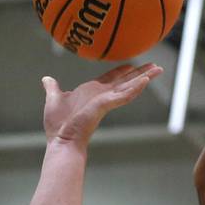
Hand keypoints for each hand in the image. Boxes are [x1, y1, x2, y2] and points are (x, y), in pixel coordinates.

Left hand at [43, 63, 162, 145]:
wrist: (61, 139)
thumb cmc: (57, 124)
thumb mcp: (54, 99)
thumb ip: (52, 88)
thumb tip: (46, 79)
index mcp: (92, 92)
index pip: (111, 78)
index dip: (122, 71)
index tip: (132, 64)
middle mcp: (101, 95)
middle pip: (126, 81)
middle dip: (140, 73)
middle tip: (156, 66)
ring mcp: (105, 100)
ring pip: (129, 86)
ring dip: (144, 77)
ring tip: (158, 70)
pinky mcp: (105, 105)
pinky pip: (123, 95)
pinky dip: (135, 88)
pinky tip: (146, 80)